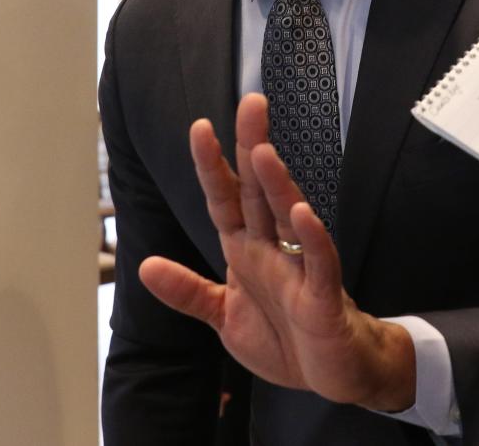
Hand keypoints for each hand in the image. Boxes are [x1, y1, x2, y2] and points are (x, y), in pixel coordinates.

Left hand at [138, 93, 416, 410]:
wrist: (332, 373)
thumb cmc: (286, 338)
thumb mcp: (225, 317)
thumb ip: (188, 292)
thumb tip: (146, 266)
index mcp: (246, 251)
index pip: (225, 199)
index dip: (212, 166)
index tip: (201, 127)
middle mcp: (273, 249)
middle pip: (260, 191)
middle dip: (253, 147)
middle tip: (252, 104)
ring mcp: (300, 268)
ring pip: (288, 216)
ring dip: (277, 185)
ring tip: (263, 152)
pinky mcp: (323, 295)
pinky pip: (319, 261)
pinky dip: (312, 239)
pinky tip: (304, 214)